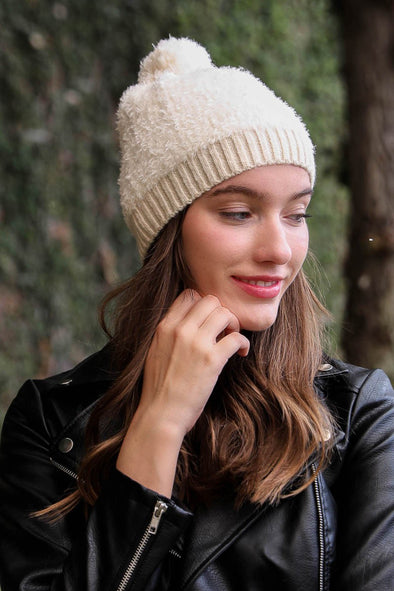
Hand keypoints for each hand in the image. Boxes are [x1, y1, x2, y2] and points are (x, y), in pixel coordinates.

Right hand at [139, 289, 249, 435]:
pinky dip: (243, 343)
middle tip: (224, 330)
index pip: (189, 295)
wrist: (161, 414)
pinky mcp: (212, 360)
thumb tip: (191, 322)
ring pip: (225, 314)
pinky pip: (236, 337)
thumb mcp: (156, 351)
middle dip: (221, 312)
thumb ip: (170, 334)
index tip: (208, 321)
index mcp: (164, 327)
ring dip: (234, 325)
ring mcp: (196, 343)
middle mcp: (180, 330)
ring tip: (232, 340)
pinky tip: (240, 353)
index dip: (203, 305)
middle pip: (210, 300)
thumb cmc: (160, 388)